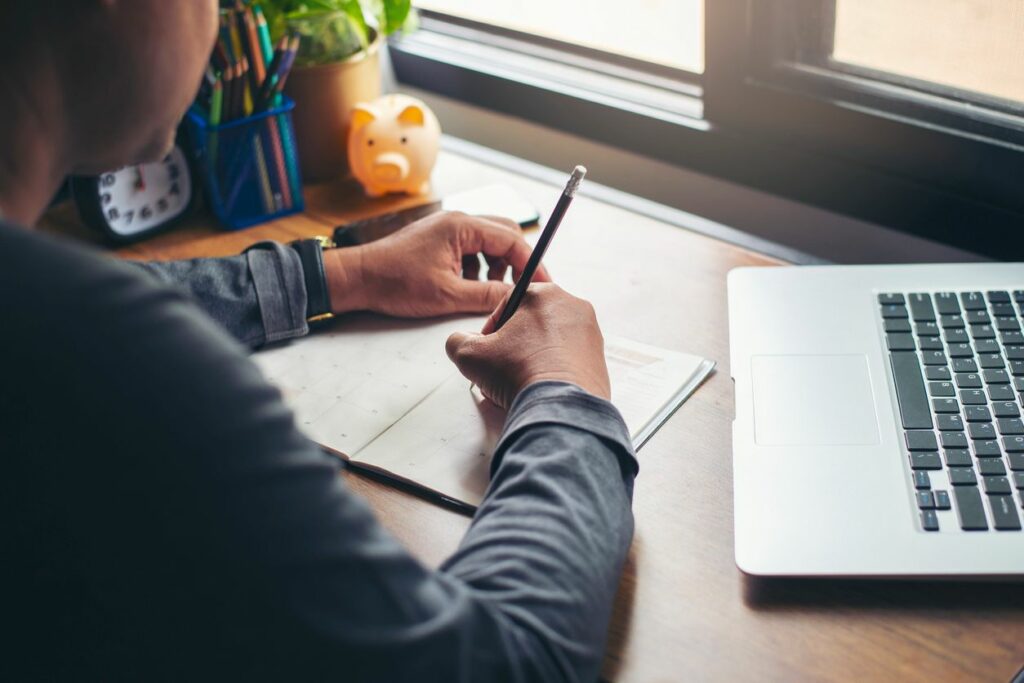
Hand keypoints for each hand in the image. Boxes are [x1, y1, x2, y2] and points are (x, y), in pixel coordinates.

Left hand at [323, 212, 549, 317]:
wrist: (359, 279)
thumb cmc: (396, 282)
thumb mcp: (448, 295)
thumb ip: (487, 295)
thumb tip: (516, 299)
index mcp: (462, 226)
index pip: (512, 239)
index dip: (531, 263)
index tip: (543, 284)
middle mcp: (458, 221)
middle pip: (504, 235)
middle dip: (516, 263)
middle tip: (523, 289)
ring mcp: (448, 230)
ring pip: (488, 244)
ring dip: (496, 267)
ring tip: (488, 292)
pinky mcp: (440, 241)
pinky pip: (471, 250)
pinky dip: (478, 269)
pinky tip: (468, 288)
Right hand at [445, 283, 610, 408]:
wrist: (560, 407)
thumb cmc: (519, 373)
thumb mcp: (470, 354)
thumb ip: (457, 341)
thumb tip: (460, 343)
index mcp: (546, 294)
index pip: (509, 304)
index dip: (491, 329)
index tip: (486, 350)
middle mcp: (574, 308)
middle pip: (533, 324)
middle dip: (514, 346)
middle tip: (501, 369)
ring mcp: (591, 335)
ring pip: (551, 344)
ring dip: (532, 360)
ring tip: (519, 384)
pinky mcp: (600, 361)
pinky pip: (569, 362)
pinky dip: (554, 373)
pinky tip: (540, 391)